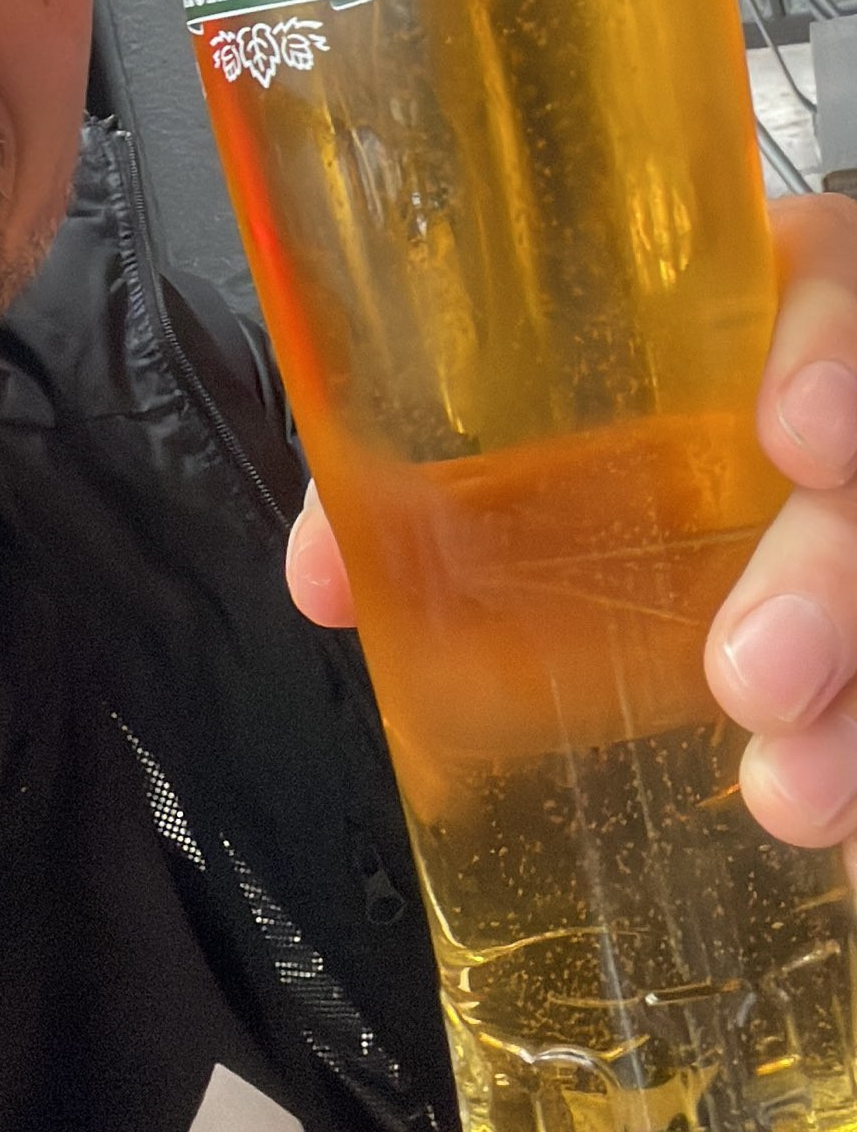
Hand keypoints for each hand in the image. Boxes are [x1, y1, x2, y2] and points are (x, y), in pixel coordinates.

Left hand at [285, 193, 856, 865]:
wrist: (700, 482)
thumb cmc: (609, 439)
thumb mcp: (527, 423)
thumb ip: (436, 477)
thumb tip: (325, 578)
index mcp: (757, 317)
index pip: (830, 283)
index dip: (831, 346)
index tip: (796, 431)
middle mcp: (839, 411)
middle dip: (830, 575)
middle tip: (752, 674)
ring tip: (788, 794)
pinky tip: (834, 849)